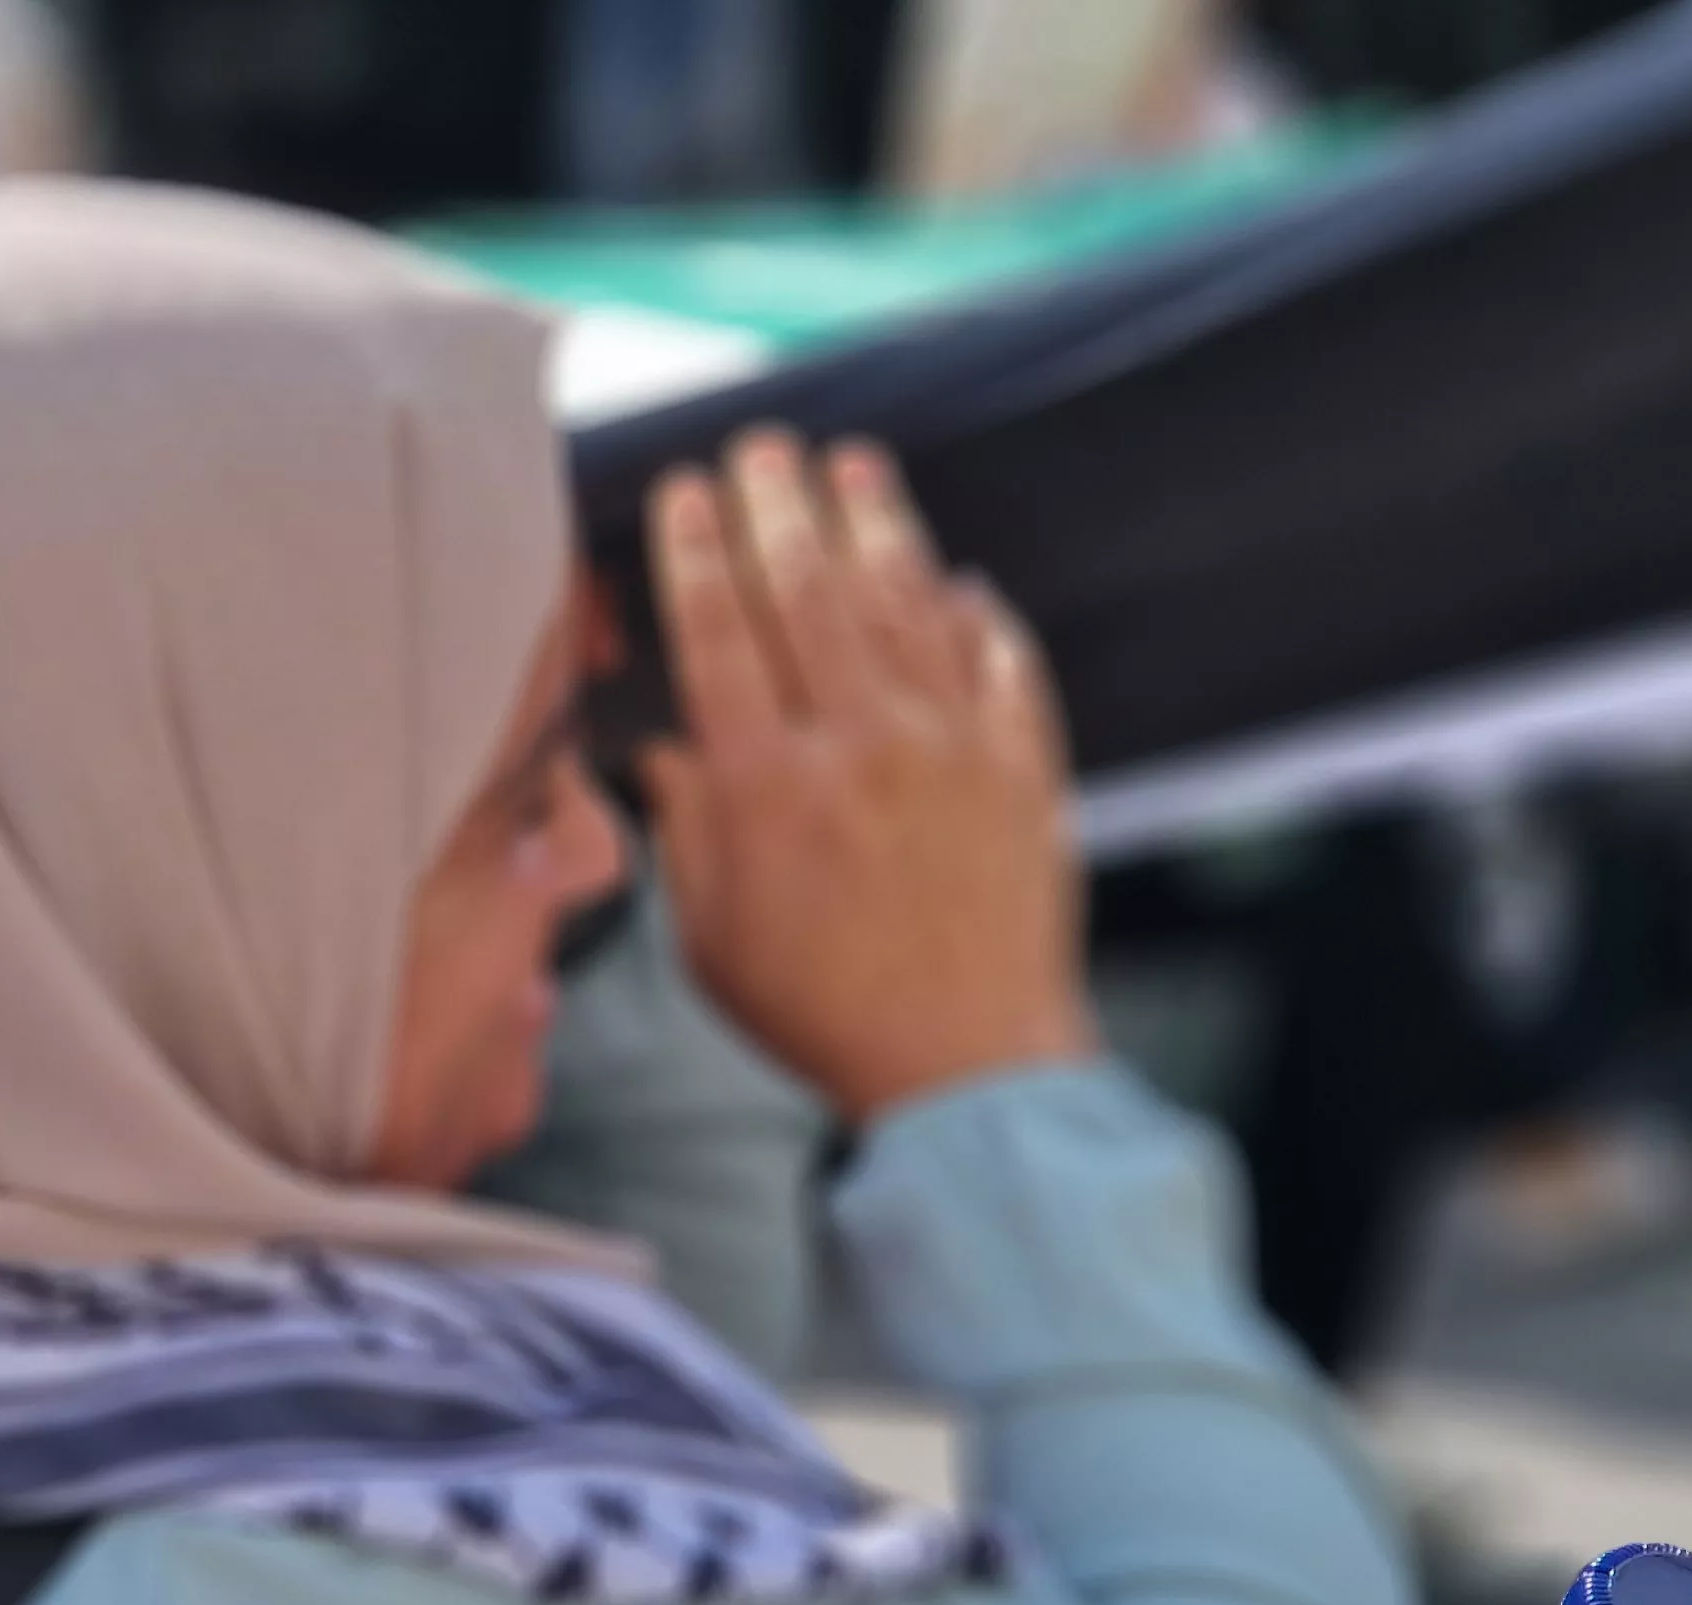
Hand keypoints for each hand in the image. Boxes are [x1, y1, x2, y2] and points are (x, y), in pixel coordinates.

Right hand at [638, 428, 1095, 1123]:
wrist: (966, 1069)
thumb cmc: (822, 1015)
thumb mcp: (711, 938)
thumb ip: (687, 831)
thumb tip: (670, 752)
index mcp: (766, 786)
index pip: (719, 633)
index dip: (696, 551)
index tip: (685, 491)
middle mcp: (859, 747)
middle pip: (807, 591)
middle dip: (778, 506)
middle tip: (761, 448)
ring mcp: (950, 750)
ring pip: (905, 605)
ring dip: (875, 525)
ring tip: (851, 466)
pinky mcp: (1021, 771)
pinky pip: (1002, 665)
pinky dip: (979, 617)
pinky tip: (960, 583)